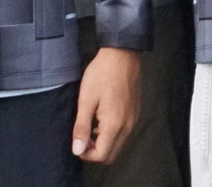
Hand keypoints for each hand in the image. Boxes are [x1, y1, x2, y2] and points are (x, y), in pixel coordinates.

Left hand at [73, 46, 139, 163]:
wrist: (122, 55)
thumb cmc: (101, 75)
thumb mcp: (86, 100)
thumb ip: (81, 127)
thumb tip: (76, 151)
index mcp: (114, 125)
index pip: (101, 156)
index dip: (86, 154)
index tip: (76, 141)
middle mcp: (127, 128)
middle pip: (111, 155)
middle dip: (95, 152)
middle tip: (82, 136)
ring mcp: (133, 121)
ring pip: (118, 145)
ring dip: (103, 144)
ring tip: (90, 126)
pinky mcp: (135, 114)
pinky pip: (123, 134)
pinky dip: (111, 135)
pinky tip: (101, 119)